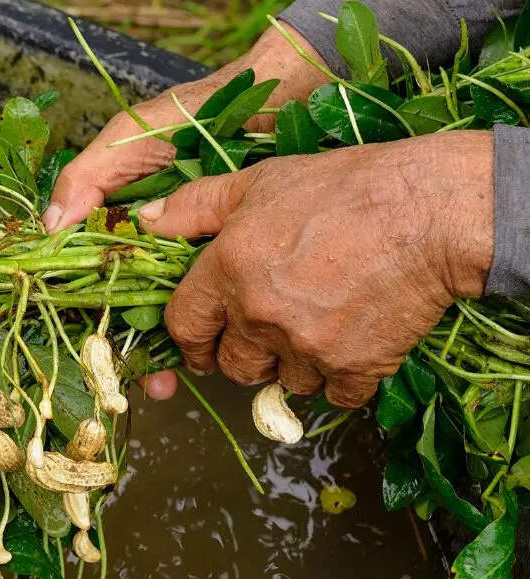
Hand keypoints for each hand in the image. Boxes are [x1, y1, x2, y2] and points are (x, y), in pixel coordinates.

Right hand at [43, 24, 329, 398]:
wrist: (285, 96)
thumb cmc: (201, 110)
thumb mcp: (133, 138)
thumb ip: (91, 175)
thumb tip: (51, 229)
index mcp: (131, 225)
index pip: (104, 280)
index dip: (99, 316)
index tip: (100, 351)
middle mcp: (166, 247)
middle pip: (144, 309)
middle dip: (143, 351)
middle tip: (152, 383)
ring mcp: (206, 255)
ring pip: (187, 316)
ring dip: (180, 353)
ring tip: (176, 382)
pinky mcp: (246, 258)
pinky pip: (231, 303)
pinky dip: (228, 331)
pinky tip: (228, 355)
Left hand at [137, 132, 494, 406]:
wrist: (432, 211)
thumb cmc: (344, 187)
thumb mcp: (259, 182)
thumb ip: (196, 207)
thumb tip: (146, 222)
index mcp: (227, 271)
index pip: (185, 327)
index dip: (191, 338)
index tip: (203, 343)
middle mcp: (259, 315)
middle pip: (232, 365)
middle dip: (243, 353)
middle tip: (268, 330)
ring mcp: (305, 346)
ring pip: (282, 381)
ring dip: (294, 364)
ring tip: (318, 323)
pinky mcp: (352, 368)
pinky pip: (332, 396)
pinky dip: (339, 378)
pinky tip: (351, 342)